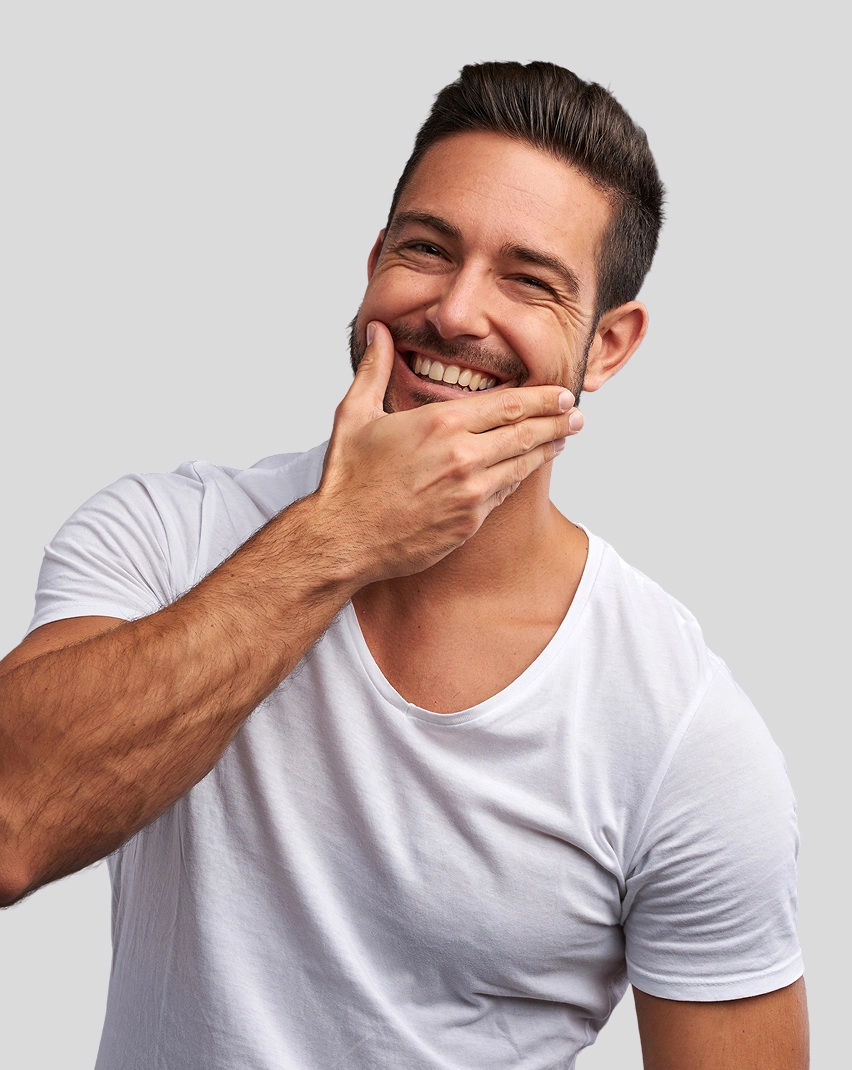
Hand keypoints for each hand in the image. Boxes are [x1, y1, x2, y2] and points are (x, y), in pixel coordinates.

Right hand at [314, 321, 583, 582]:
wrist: (344, 539)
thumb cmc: (347, 478)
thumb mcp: (354, 414)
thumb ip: (375, 368)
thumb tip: (378, 329)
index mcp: (441, 424)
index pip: (509, 404)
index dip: (542, 398)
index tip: (562, 393)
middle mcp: (463, 456)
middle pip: (526, 433)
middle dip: (557, 421)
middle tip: (577, 414)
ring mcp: (470, 492)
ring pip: (522, 465)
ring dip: (548, 449)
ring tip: (564, 438)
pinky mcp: (469, 522)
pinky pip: (504, 494)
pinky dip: (520, 478)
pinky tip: (527, 470)